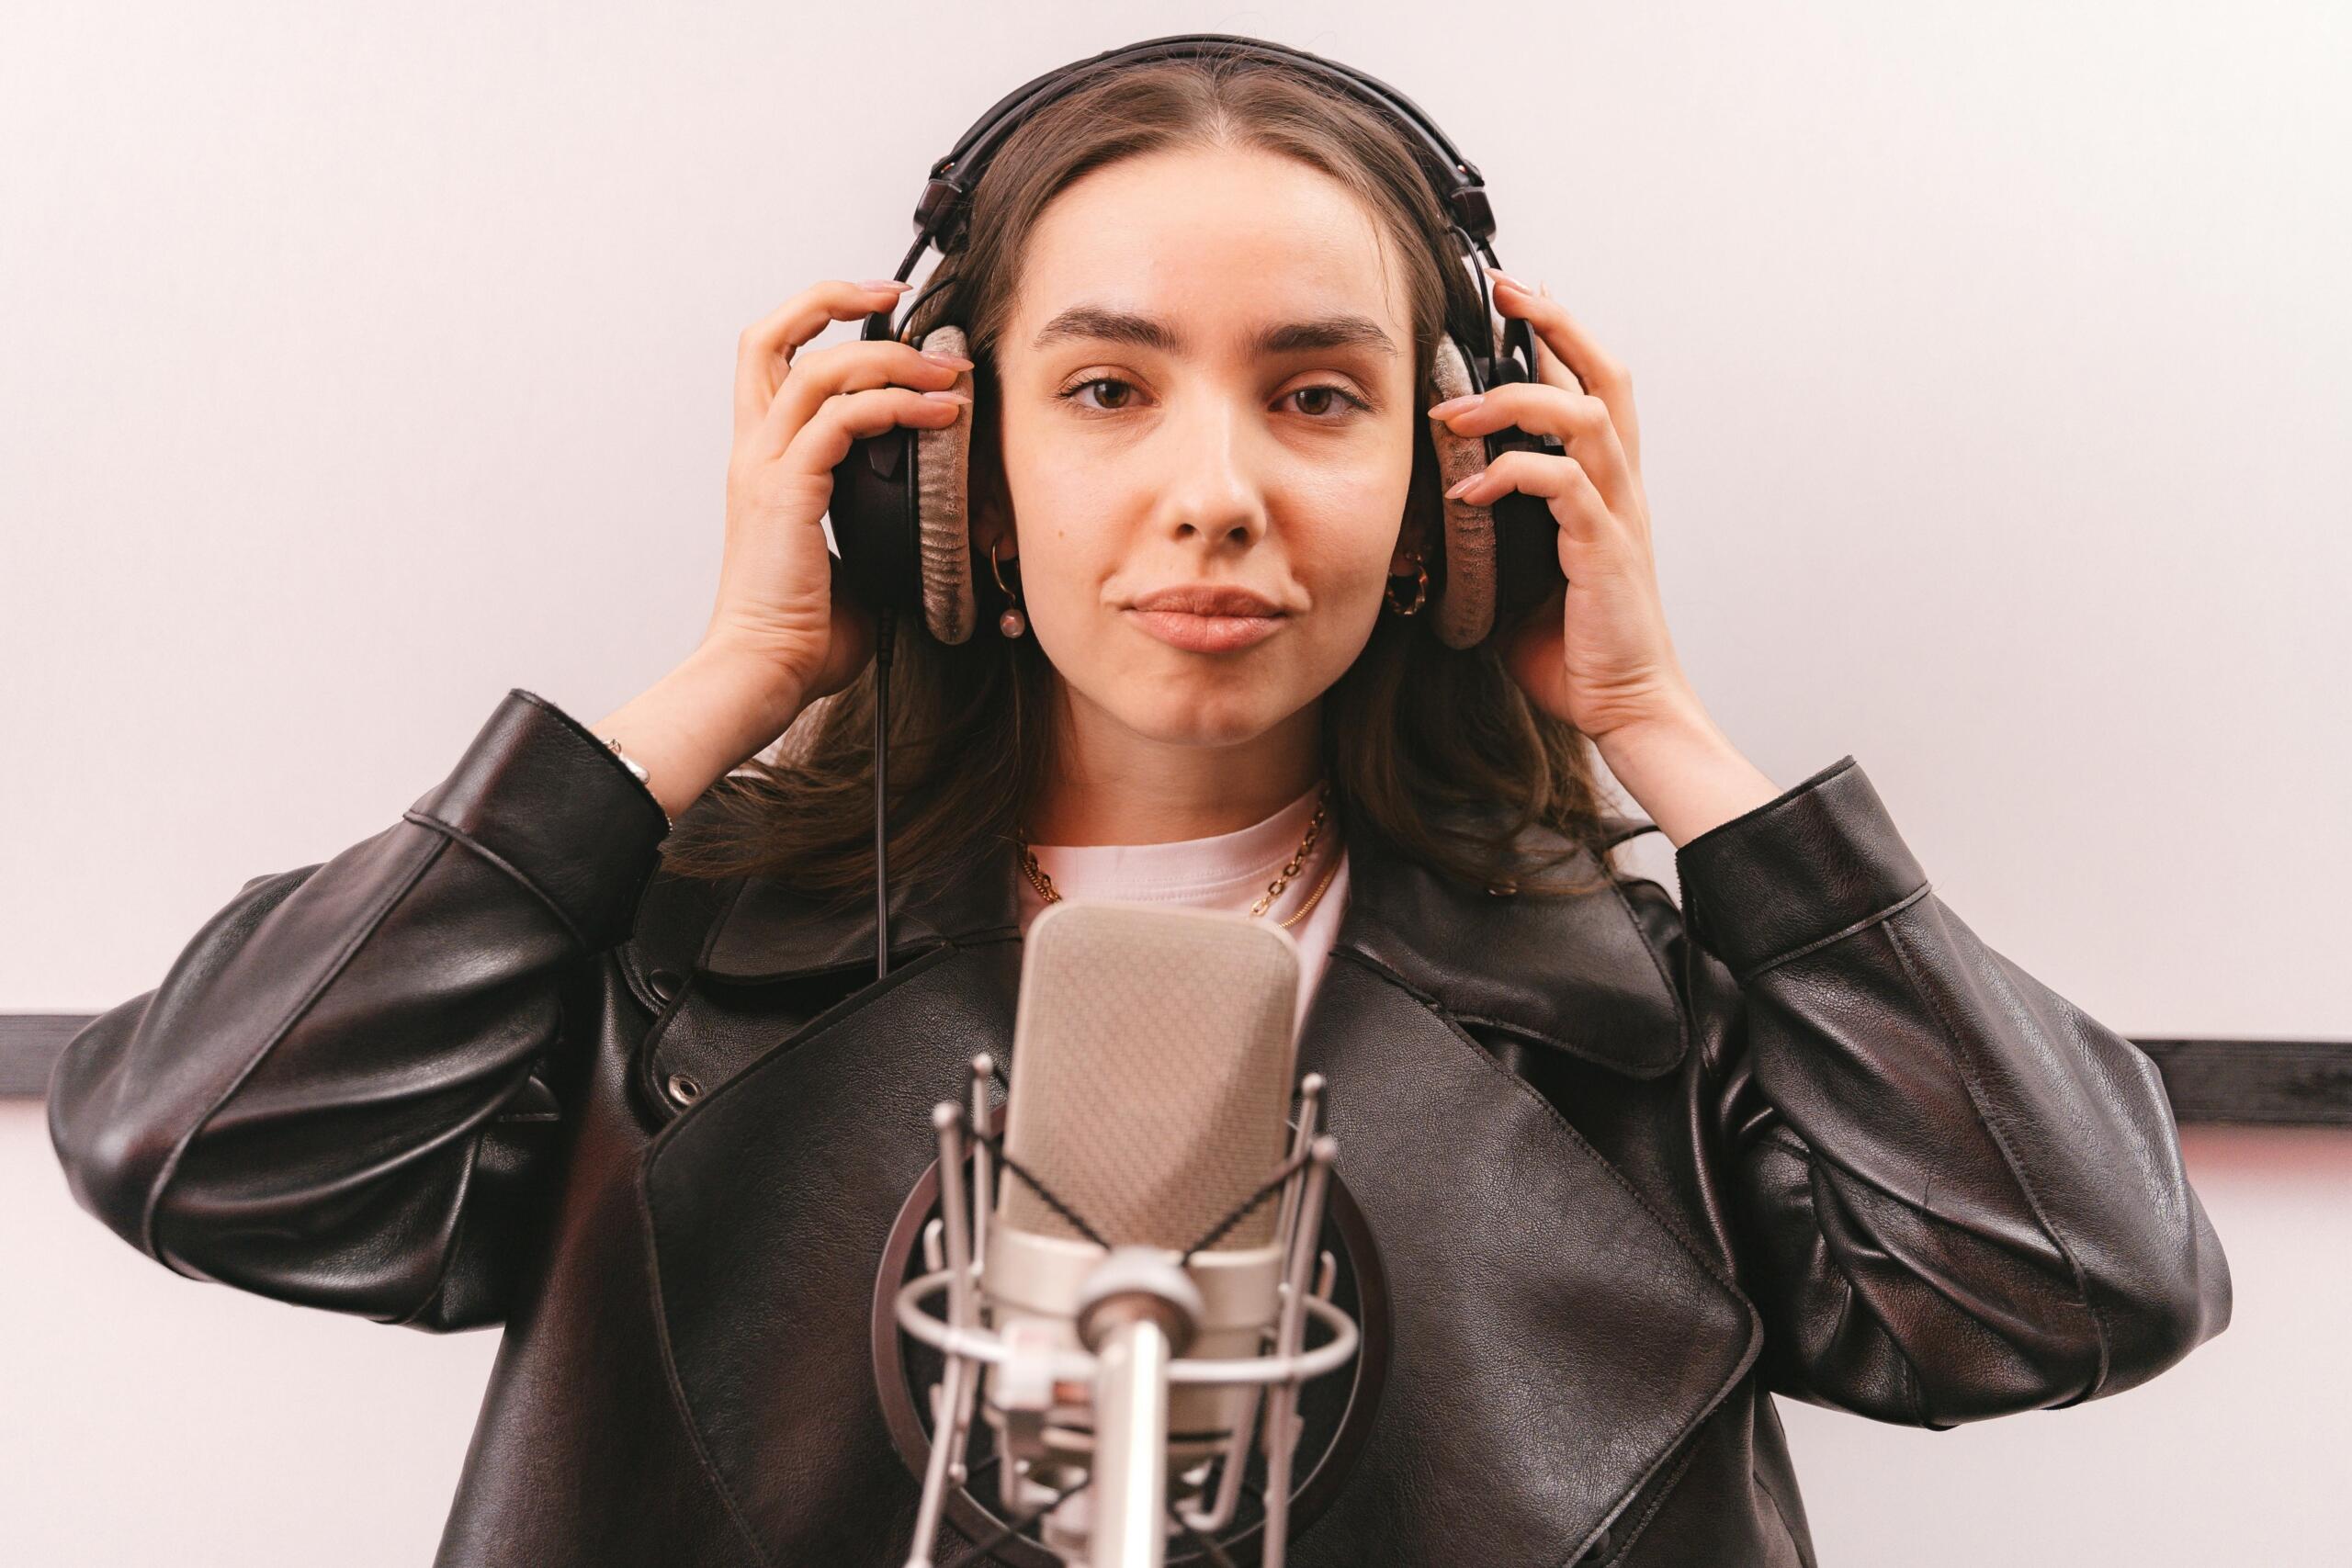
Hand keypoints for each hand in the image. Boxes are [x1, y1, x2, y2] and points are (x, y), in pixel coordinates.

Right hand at [701, 277, 974, 720]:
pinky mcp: (787, 492)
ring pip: (820, 370)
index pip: (772, 360)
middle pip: (770, 336)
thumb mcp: (845, 560)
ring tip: (945, 371)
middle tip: (900, 301)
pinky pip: (841, 421)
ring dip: (890, 358)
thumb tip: (925, 521)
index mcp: (763, 462)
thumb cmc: (799, 634)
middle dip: (834, 300)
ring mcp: (766, 468)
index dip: (817, 318)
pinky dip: (895, 407)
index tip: (878, 310)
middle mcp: (755, 453)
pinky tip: (938, 416)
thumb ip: (872, 524)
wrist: (761, 671)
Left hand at [1427, 270, 1701, 744]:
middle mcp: (1620, 486)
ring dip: (1518, 399)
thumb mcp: (1518, 577)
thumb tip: (1431, 513)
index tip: (1517, 294)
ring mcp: (1618, 514)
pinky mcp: (1605, 550)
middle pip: (1605, 375)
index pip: (1592, 386)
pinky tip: (1468, 488)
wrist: (1626, 706)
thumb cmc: (1574, 646)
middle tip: (1507, 290)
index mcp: (1604, 485)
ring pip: (1586, 417)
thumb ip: (1490, 533)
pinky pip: (1563, 487)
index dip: (1561, 333)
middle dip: (1557, 324)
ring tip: (1454, 407)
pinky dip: (1512, 475)